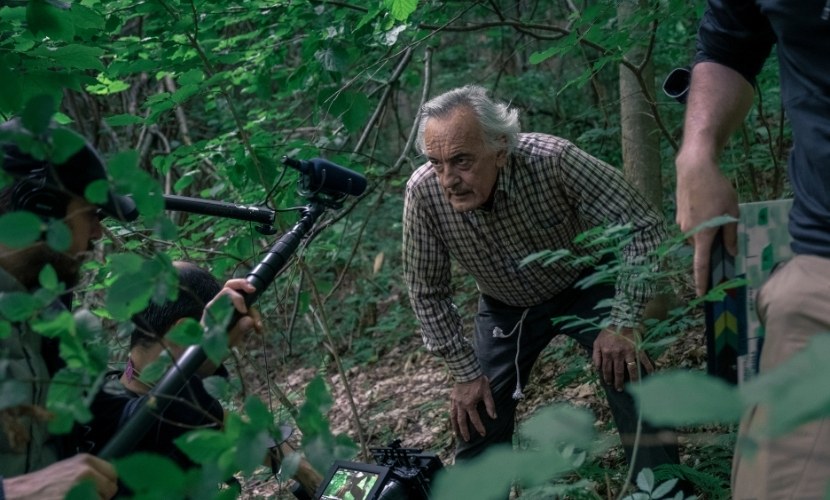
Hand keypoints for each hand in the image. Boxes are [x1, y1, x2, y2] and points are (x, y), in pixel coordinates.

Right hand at [3, 454, 116, 499]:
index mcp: (86, 461)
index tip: (101, 489)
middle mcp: (86, 472)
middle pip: (110, 489)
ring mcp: (81, 489)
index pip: (113, 473)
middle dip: (101, 496)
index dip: (107, 484)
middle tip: (84, 497)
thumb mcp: (70, 468)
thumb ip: (91, 472)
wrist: (21, 494)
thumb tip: (108, 480)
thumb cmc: (45, 483)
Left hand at [197, 279, 262, 376]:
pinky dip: (255, 319)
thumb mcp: (222, 341)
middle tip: (254, 290)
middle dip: (244, 285)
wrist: (206, 356)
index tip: (244, 311)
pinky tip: (258, 331)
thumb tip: (250, 320)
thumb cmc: (209, 347)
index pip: (226, 292)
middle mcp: (221, 306)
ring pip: (246, 302)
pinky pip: (248, 313)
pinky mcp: (236, 317)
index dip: (237, 298)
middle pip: (232, 286)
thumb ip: (236, 330)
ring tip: (258, 327)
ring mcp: (229, 310)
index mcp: (213, 308)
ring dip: (254, 313)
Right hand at [450, 376, 496, 441]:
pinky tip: (453, 420)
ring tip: (457, 434)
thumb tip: (494, 417)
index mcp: (469, 404)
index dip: (479, 427)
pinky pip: (451, 410)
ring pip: (454, 417)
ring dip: (455, 426)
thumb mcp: (487, 392)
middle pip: (461, 422)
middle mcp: (460, 405)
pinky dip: (452, 417)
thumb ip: (490, 405)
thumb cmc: (478, 381)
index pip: (475, 419)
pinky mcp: (452, 398)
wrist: (466, 371)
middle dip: (464, 432)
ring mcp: (455, 401)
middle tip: (467, 440)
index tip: (483, 434)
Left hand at [592, 327, 653, 391]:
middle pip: (618, 372)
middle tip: (619, 389)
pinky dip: (649, 367)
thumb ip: (596, 355)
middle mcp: (618, 354)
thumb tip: (597, 367)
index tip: (609, 383)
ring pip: (631, 369)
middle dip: (618, 382)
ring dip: (632, 379)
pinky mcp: (638, 349)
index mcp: (607, 353)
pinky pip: (644, 360)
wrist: (621, 321)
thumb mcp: (597, 342)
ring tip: (634, 387)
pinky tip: (652, 374)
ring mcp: (629, 352)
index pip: (606, 369)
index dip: (607, 378)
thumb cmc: (608, 332)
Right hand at [675, 162, 738, 295]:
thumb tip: (731, 253)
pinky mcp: (679, 215)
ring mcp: (681, 224)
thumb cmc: (717, 190)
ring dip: (706, 233)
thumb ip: (730, 235)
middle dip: (710, 248)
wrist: (694, 168)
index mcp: (702, 236)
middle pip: (700, 249)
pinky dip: (700, 223)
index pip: (700, 265)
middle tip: (724, 236)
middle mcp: (688, 234)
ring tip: (717, 212)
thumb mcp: (732, 213)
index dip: (701, 281)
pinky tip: (707, 206)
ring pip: (696, 236)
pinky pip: (691, 226)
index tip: (700, 295)